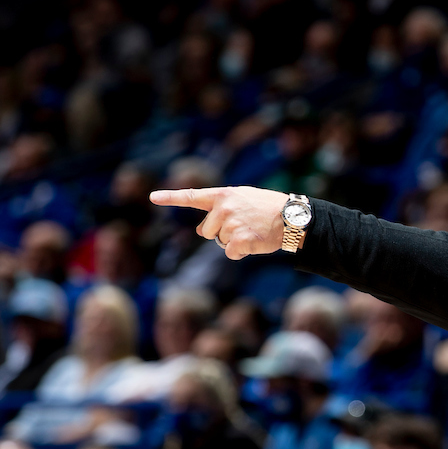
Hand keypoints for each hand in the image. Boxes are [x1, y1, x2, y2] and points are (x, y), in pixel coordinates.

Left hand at [149, 186, 288, 260]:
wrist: (293, 218)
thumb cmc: (270, 207)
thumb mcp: (244, 199)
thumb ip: (221, 209)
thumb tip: (200, 231)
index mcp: (223, 195)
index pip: (193, 196)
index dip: (171, 197)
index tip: (153, 197)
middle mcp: (223, 208)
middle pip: (206, 231)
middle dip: (221, 232)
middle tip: (244, 225)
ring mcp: (230, 224)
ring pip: (220, 243)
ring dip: (234, 241)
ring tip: (253, 230)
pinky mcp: (239, 240)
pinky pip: (231, 253)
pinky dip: (242, 252)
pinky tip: (255, 242)